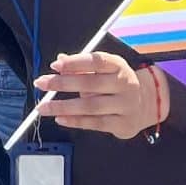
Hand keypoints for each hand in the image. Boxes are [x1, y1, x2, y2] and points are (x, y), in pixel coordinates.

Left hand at [33, 51, 162, 138]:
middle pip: (90, 83)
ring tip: (43, 107)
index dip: (75, 63)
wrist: (144, 106)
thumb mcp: (102, 72)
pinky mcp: (123, 124)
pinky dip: (75, 121)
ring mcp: (126, 105)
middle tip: (41, 83)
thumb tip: (60, 60)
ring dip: (63, 106)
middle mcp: (125, 84)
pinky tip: (60, 118)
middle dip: (62, 83)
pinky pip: (95, 123)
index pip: (97, 61)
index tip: (55, 66)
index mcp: (118, 66)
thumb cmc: (115, 86)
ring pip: (90, 106)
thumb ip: (81, 66)